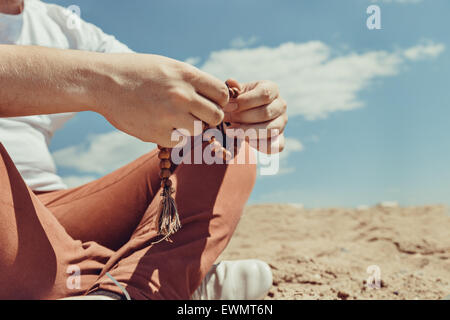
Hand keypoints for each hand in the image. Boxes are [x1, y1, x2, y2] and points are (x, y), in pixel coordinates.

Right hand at [98, 53, 228, 146]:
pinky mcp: (157, 134)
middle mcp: (182, 95)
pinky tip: (159, 124)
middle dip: (208, 117)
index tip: (209, 102)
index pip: (222, 94)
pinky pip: (178, 141)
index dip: (219, 101)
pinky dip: (172, 136)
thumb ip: (193, 81)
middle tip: (195, 114)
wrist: (102, 82)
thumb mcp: (168, 66)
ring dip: (190, 127)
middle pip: (216, 116)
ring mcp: (170, 116)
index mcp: (186, 75)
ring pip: (198, 131)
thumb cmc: (137, 72)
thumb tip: (218, 98)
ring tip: (174, 118)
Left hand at [223, 79, 286, 153]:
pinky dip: (258, 145)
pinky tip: (243, 140)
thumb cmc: (238, 102)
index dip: (245, 102)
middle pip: (266, 113)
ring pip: (270, 130)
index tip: (228, 107)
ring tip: (231, 131)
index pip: (264, 94)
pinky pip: (274, 146)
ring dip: (248, 132)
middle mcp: (281, 105)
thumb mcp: (235, 92)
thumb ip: (233, 88)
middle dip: (242, 117)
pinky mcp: (280, 139)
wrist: (242, 118)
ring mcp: (282, 123)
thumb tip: (231, 82)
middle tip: (226, 119)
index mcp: (272, 89)